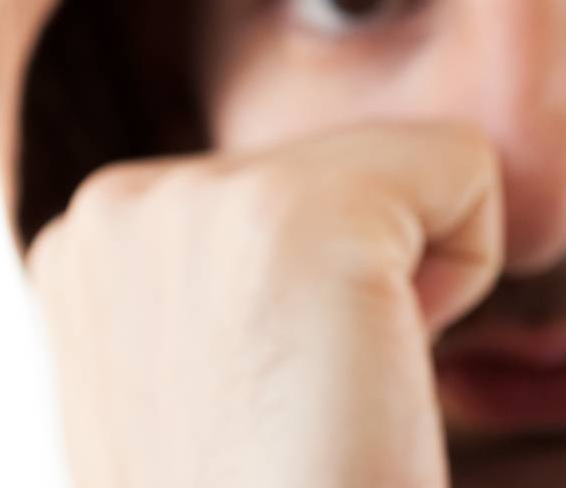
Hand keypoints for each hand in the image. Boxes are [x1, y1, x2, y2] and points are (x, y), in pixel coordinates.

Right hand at [27, 122, 502, 487]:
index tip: (280, 400)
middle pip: (362, 163)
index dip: (336, 299)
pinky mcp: (299, 214)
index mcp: (98, 244)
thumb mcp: (223, 370)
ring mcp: (199, 200)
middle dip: (378, 279)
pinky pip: (467, 174)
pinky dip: (468, 276)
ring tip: (340, 390)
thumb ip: (249, 280)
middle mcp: (122, 203)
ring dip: (418, 286)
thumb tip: (350, 241)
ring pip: (419, 165)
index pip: (305, 184)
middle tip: (318, 402)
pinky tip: (384, 371)